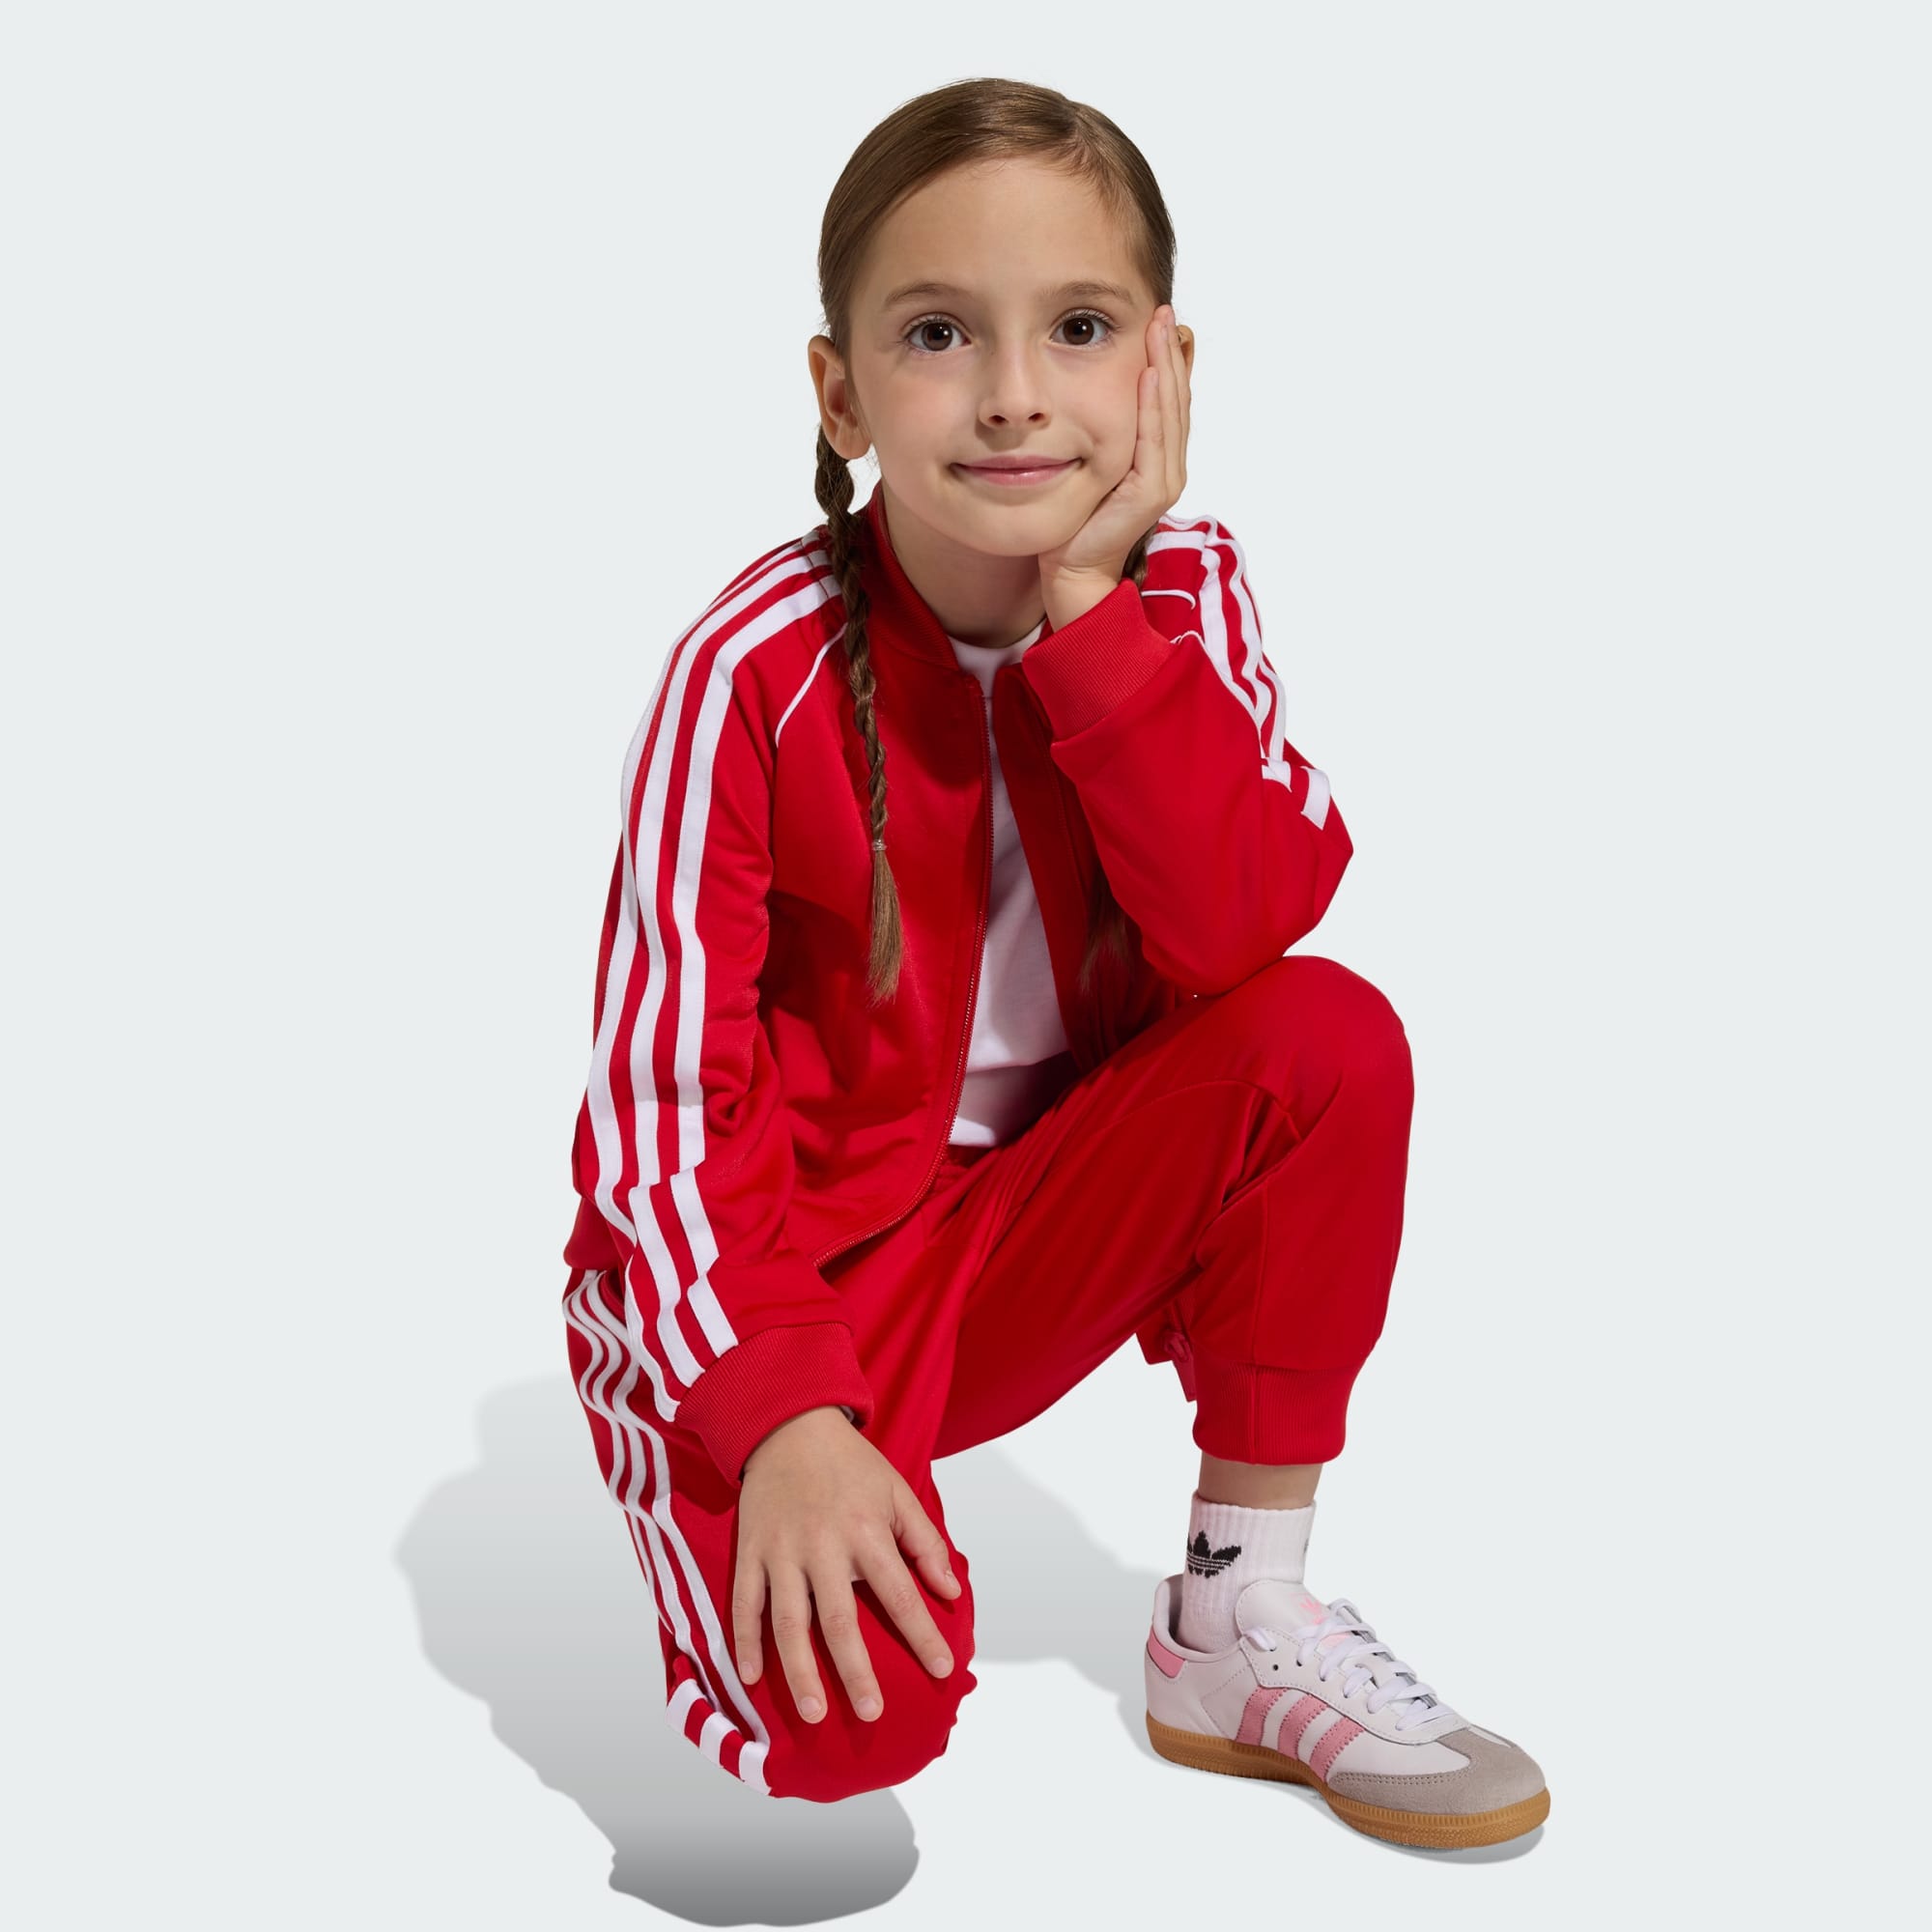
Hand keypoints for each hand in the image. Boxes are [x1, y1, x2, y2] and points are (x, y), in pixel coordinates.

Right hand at [733, 1405, 961, 1723]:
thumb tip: (950, 1592)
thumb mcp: (897, 1491)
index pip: (900, 1593)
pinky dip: (744, 1641)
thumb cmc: (851, 1464)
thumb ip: (925, 1542)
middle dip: (855, 1670)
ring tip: (814, 1712)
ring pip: (788, 1621)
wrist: (789, 1424)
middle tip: (870, 1713)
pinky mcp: (750, 1550)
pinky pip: (744, 1603)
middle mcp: (822, 1545)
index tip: (942, 1669)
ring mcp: (781, 1550)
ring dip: (799, 1670)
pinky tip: (751, 1677)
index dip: (922, 1634)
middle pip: (839, 1619)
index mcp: (865, 1530)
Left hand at [1036, 302, 1191, 601]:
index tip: (1158, 318)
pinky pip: (1154, 439)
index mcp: (1157, 458)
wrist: (1071, 570)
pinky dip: (1154, 405)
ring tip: (1160, 327)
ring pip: (1170, 411)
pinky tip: (1150, 374)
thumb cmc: (1075, 520)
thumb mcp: (1090, 464)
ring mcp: (1164, 480)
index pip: (1168, 398)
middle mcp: (1168, 466)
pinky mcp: (1151, 493)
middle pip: (1175, 397)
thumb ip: (1100, 432)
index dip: (1167, 357)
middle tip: (1162, 308)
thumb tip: (1087, 392)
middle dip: (1170, 351)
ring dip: (1167, 366)